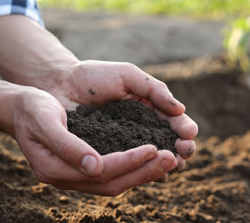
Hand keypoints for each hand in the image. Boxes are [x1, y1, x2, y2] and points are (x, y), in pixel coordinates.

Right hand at [7, 86, 184, 195]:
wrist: (18, 108)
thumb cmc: (31, 109)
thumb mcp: (45, 120)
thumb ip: (68, 146)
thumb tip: (97, 167)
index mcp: (54, 169)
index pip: (100, 172)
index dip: (128, 162)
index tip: (153, 148)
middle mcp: (65, 178)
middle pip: (111, 183)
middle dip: (143, 172)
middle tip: (172, 158)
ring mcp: (72, 175)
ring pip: (113, 182)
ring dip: (141, 172)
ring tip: (168, 159)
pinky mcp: (80, 167)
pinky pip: (110, 174)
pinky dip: (131, 168)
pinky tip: (149, 159)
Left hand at [45, 60, 197, 173]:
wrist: (61, 85)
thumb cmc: (94, 76)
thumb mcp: (127, 75)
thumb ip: (153, 89)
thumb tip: (180, 109)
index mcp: (149, 109)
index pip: (173, 122)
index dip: (184, 129)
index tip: (188, 133)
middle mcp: (139, 129)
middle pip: (167, 145)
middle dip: (180, 150)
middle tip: (183, 152)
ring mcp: (123, 145)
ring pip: (149, 160)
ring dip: (164, 164)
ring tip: (171, 165)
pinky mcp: (106, 155)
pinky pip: (125, 167)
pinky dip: (138, 172)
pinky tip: (145, 173)